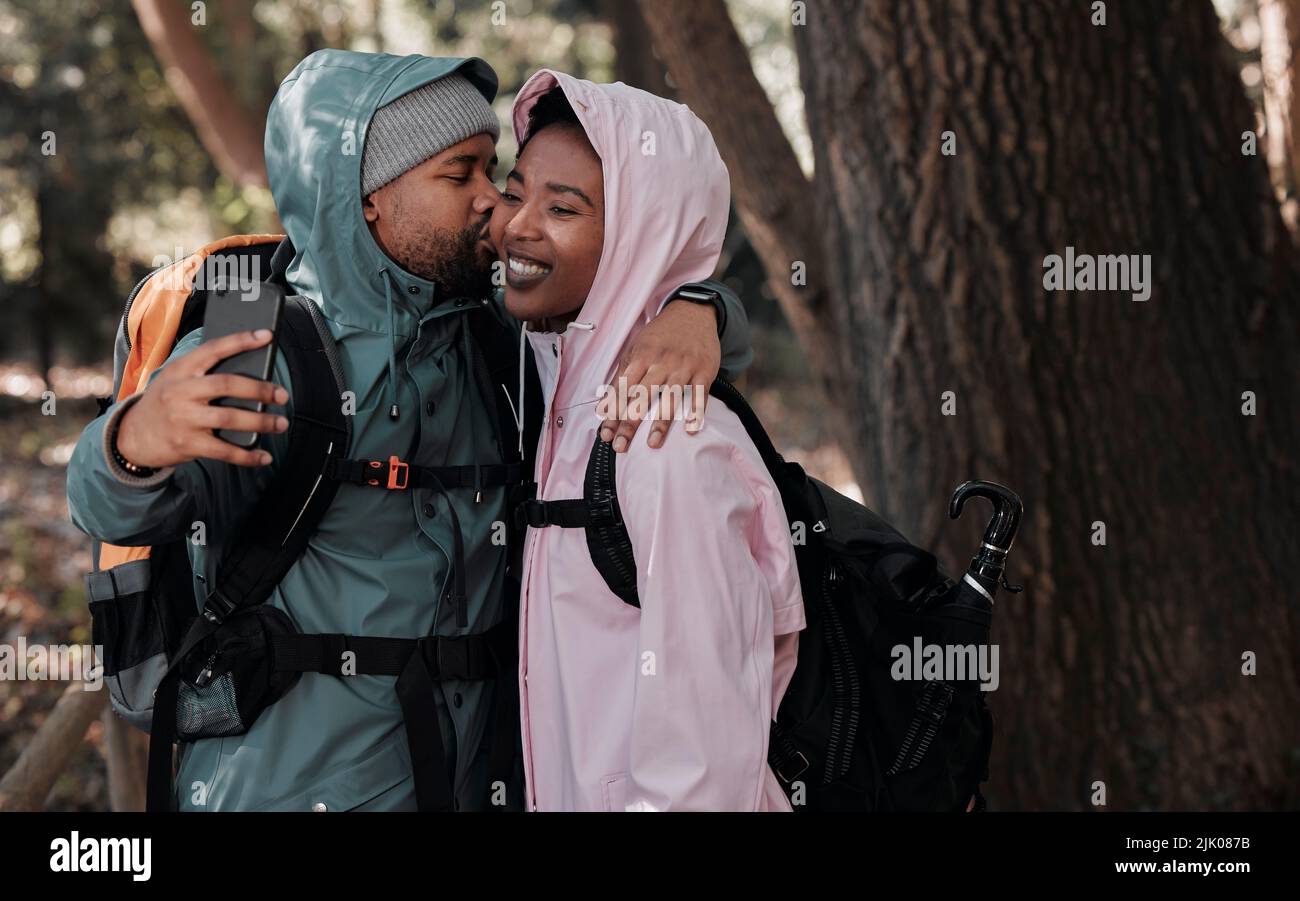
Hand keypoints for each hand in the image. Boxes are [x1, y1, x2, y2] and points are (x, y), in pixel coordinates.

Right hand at [115, 330, 289, 468]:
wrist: (131, 436)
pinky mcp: (187, 443)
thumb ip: (204, 374)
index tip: (267, 335)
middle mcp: (180, 391)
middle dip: (259, 389)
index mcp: (180, 370)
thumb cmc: (165, 402)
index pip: (213, 349)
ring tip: (281, 423)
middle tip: (283, 395)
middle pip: (226, 385)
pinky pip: (224, 450)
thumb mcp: (175, 379)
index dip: (240, 341)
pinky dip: (247, 455)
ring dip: (261, 422)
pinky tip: (264, 456)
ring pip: (230, 418)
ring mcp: (183, 418)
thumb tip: (251, 373)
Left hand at [600, 299, 718, 451]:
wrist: (692, 312)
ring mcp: (684, 367)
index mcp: (641, 357)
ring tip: (653, 444)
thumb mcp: (636, 347)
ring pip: (670, 398)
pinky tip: (690, 429)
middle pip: (642, 397)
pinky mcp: (704, 371)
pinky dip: (696, 412)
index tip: (606, 434)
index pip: (623, 390)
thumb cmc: (660, 335)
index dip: (613, 413)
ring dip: (661, 423)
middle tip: (621, 446)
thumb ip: (621, 375)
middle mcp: (661, 363)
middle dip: (630, 423)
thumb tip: (604, 403)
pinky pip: (699, 395)